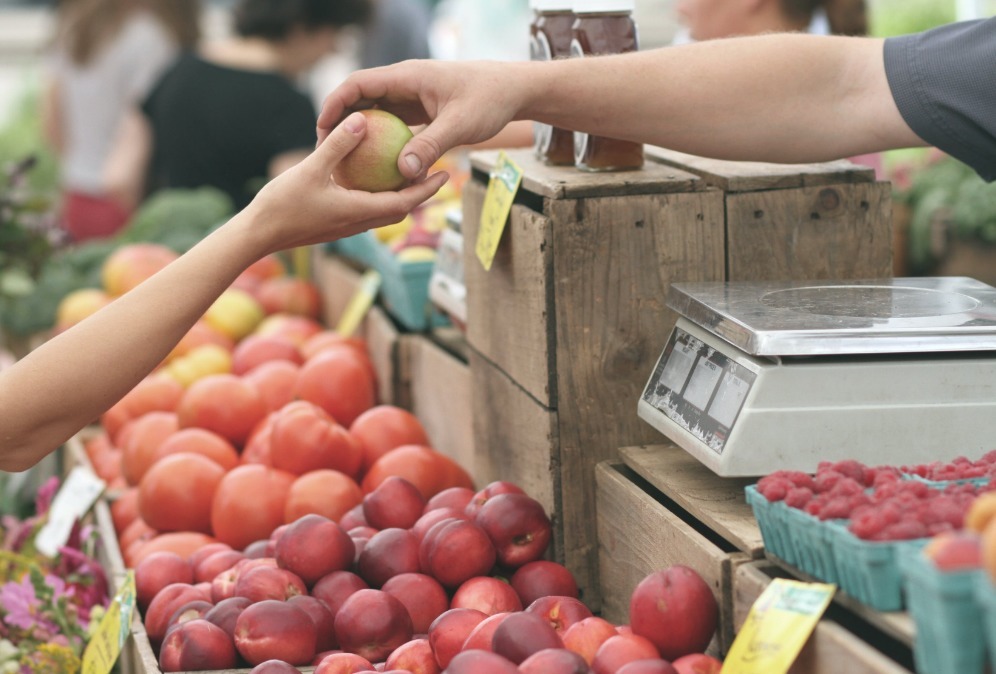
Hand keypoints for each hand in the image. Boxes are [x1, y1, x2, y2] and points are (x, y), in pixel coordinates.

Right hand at [246, 110, 449, 256]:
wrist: (257, 235)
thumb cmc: (282, 204)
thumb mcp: (310, 169)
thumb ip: (338, 145)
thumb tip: (362, 119)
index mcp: (359, 212)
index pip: (405, 203)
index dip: (427, 189)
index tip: (446, 174)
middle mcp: (358, 223)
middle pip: (400, 209)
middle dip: (420, 193)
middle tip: (436, 171)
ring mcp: (346, 226)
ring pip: (383, 211)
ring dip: (400, 196)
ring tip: (409, 173)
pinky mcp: (334, 225)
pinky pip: (365, 209)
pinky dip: (377, 196)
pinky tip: (370, 178)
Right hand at [316, 60, 524, 180]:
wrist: (513, 91)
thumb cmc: (489, 100)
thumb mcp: (460, 125)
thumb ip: (431, 146)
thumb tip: (403, 173)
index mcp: (407, 76)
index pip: (358, 84)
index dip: (335, 104)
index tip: (322, 129)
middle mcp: (404, 83)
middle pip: (360, 98)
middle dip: (340, 121)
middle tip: (325, 151)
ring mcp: (411, 97)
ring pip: (375, 112)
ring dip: (359, 133)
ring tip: (344, 161)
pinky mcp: (420, 110)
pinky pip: (392, 124)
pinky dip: (381, 141)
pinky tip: (375, 167)